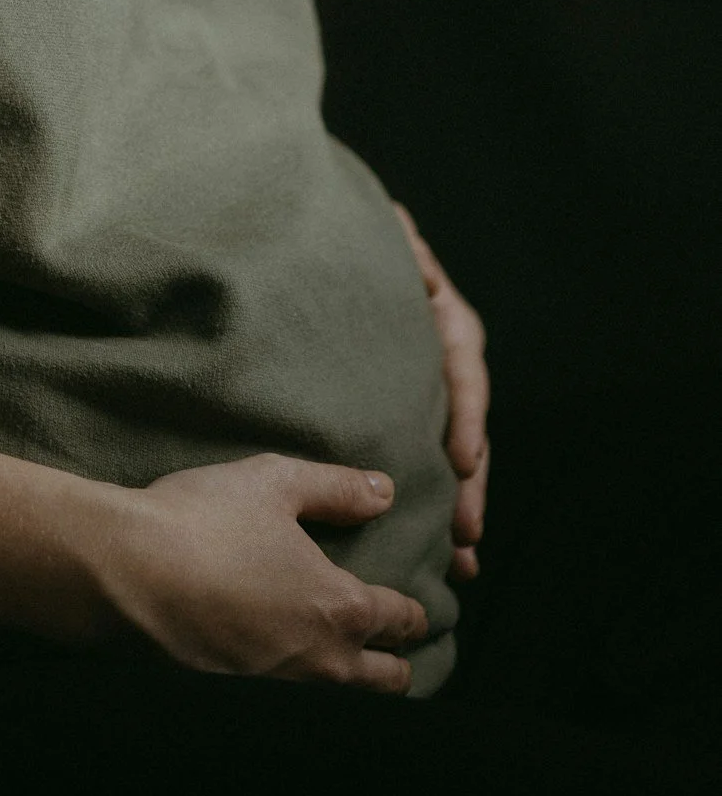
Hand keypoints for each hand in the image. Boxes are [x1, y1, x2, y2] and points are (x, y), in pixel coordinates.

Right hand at [69, 452, 428, 692]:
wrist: (128, 576)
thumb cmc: (204, 521)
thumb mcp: (274, 483)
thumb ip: (335, 488)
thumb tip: (383, 491)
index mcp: (340, 607)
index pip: (401, 620)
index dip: (415, 613)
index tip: (420, 610)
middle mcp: (321, 660)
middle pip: (386, 680)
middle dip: (398, 663)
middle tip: (396, 648)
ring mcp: (280, 686)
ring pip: (341, 697)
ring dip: (354, 680)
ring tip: (347, 660)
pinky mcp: (239, 695)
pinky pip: (293, 698)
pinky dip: (305, 686)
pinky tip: (285, 660)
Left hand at [393, 203, 488, 581]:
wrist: (326, 254)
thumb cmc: (356, 245)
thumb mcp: (378, 241)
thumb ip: (397, 243)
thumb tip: (405, 234)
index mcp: (444, 323)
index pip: (464, 371)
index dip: (468, 417)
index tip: (464, 462)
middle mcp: (445, 366)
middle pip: (467, 428)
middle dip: (469, 485)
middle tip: (466, 533)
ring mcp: (429, 397)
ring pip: (453, 459)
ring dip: (459, 509)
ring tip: (462, 561)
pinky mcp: (406, 420)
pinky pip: (425, 466)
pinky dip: (434, 507)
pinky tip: (439, 554)